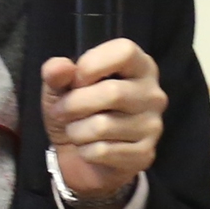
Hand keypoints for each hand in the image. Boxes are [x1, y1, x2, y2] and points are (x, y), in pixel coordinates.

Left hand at [41, 38, 166, 203]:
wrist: (80, 156)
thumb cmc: (76, 110)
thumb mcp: (60, 86)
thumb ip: (56, 72)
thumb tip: (59, 68)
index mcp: (138, 66)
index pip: (124, 52)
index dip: (91, 64)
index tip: (75, 80)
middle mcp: (153, 94)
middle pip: (113, 92)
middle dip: (74, 104)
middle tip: (61, 111)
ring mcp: (152, 126)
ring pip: (103, 126)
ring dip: (76, 130)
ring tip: (76, 130)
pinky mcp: (144, 155)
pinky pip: (104, 152)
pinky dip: (85, 151)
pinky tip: (89, 148)